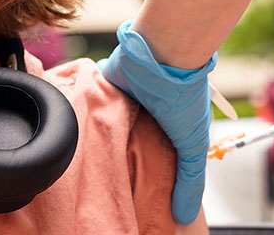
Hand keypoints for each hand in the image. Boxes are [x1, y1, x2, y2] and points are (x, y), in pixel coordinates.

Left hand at [98, 20, 214, 223]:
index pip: (157, 156)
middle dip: (122, 163)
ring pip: (109, 128)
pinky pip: (92, 107)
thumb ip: (190, 181)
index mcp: (169, 125)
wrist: (162, 55)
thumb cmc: (184, 99)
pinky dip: (87, 120)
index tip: (138, 199)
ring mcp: (125, 99)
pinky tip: (79, 140)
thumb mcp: (193, 147)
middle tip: (110, 186)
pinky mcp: (106, 87)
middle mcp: (147, 112)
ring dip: (102, 142)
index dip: (149, 176)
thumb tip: (183, 217)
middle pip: (130, 144)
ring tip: (91, 168)